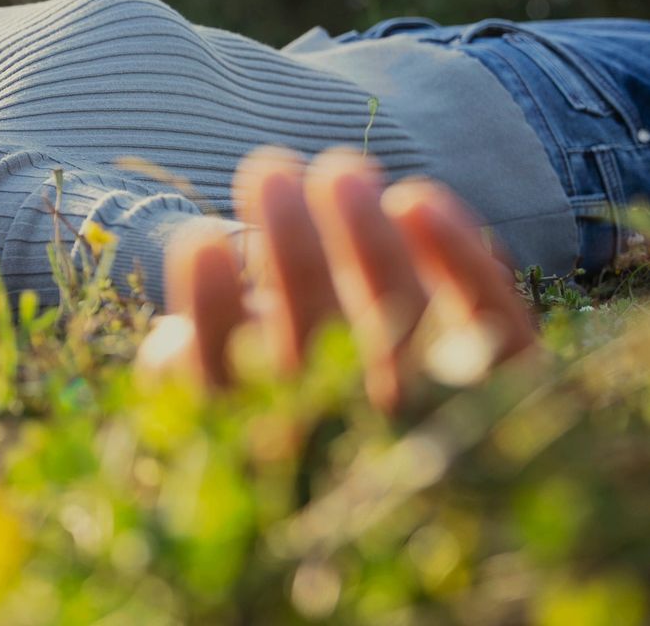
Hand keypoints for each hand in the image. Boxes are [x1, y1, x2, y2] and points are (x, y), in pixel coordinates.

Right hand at [134, 145, 540, 411]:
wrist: (442, 513)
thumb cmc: (305, 445)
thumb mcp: (232, 433)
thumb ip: (194, 389)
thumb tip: (172, 341)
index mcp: (271, 450)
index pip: (229, 381)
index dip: (212, 308)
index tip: (200, 240)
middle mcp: (351, 437)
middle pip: (317, 333)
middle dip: (289, 243)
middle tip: (267, 168)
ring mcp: (438, 413)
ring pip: (400, 315)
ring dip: (364, 234)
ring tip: (337, 168)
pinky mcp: (510, 387)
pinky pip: (491, 321)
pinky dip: (460, 257)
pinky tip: (415, 198)